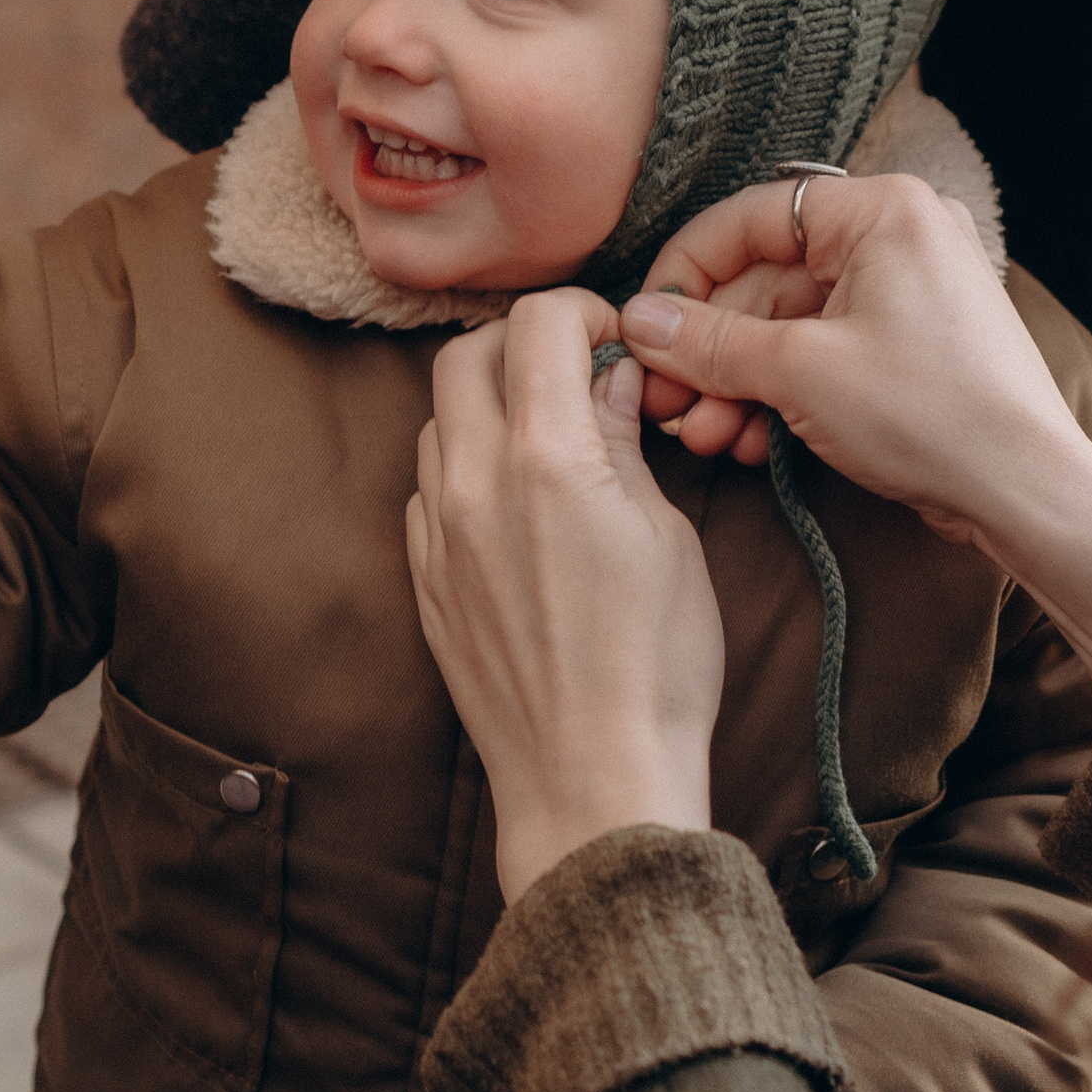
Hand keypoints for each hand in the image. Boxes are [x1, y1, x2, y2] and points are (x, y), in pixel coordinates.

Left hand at [407, 290, 727, 902]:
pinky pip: (427, 489)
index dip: (585, 313)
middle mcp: (473, 482)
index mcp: (545, 457)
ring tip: (549, 441)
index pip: (539, 322)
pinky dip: (466, 469)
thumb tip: (609, 378)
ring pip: (438, 419)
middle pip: (466, 353)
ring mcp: (437, 534)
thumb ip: (623, 442)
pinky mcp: (424, 582)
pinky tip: (516, 505)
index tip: (616, 343)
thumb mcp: (667, 535)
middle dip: (524, 345)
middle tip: (577, 375)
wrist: (592, 778)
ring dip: (489, 405)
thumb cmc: (655, 666)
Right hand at [621, 174, 1091, 698]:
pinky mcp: (910, 347)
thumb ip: (709, 342)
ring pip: (790, 327)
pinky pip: (825, 355)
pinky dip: (782, 395)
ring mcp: (907, 294)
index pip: (749, 219)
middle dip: (708, 351)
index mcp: (880, 211)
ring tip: (701, 437)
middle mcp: (898, 237)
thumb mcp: (800, 373)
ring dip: (737, 384)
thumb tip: (637, 321)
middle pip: (766, 280)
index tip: (644, 327)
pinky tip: (746, 444)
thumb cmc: (931, 414)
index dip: (685, 272)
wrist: (1025, 492)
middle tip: (661, 404)